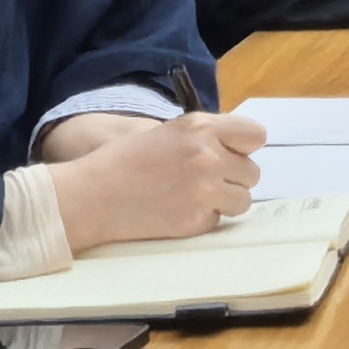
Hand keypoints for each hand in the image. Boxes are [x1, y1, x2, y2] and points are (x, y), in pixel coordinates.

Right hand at [41, 109, 262, 249]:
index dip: (244, 147)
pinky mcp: (197, 220)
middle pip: (252, 172)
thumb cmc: (125, 161)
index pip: (255, 135)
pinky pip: (219, 220)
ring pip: (243, 200)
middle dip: (233, 178)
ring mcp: (204, 190)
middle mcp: (208, 156)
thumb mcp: (169, 132)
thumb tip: (239, 148)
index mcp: (201, 128)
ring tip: (193, 197)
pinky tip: (178, 211)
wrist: (93, 196)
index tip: (233, 154)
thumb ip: (206, 136)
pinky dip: (203, 219)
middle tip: (204, 181)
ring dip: (224, 201)